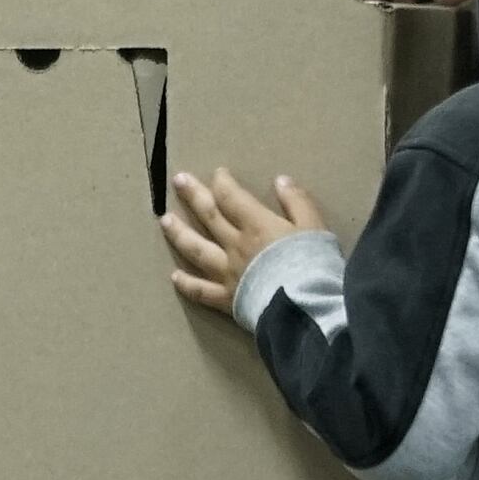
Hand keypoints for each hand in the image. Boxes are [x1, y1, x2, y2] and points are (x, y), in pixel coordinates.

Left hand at [160, 169, 326, 314]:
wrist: (304, 306)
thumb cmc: (313, 264)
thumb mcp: (314, 226)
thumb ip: (297, 202)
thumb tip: (281, 180)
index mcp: (256, 225)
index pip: (232, 197)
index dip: (223, 182)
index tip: (218, 173)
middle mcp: (235, 245)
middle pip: (209, 216)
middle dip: (193, 196)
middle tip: (179, 180)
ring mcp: (227, 273)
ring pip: (196, 249)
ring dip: (179, 233)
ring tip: (164, 220)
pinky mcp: (226, 299)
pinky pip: (201, 291)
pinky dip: (186, 284)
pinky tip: (174, 277)